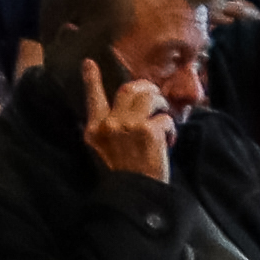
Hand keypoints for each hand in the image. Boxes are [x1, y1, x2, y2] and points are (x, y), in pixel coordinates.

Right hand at [81, 62, 174, 182]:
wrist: (134, 196)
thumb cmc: (121, 176)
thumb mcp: (100, 152)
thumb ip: (105, 132)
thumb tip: (116, 115)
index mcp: (94, 130)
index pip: (93, 98)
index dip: (91, 79)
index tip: (89, 63)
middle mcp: (109, 124)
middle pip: (128, 89)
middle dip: (146, 89)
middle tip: (156, 98)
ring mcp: (129, 126)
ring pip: (149, 97)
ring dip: (161, 104)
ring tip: (164, 116)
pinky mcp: (149, 132)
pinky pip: (165, 119)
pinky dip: (171, 129)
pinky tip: (169, 142)